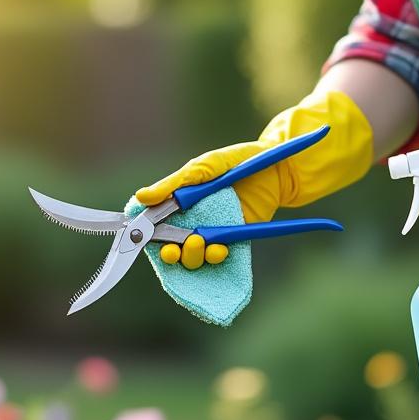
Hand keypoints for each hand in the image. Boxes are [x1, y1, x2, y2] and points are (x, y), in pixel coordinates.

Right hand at [134, 90, 372, 266]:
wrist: (277, 168)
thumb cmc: (237, 161)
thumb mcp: (203, 168)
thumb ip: (174, 184)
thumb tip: (141, 198)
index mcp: (177, 204)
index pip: (154, 226)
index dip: (150, 237)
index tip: (150, 241)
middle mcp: (191, 221)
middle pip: (171, 249)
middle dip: (173, 253)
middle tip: (182, 245)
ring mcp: (211, 232)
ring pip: (194, 258)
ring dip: (194, 257)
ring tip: (203, 243)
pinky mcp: (232, 242)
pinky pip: (219, 258)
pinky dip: (216, 258)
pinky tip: (219, 251)